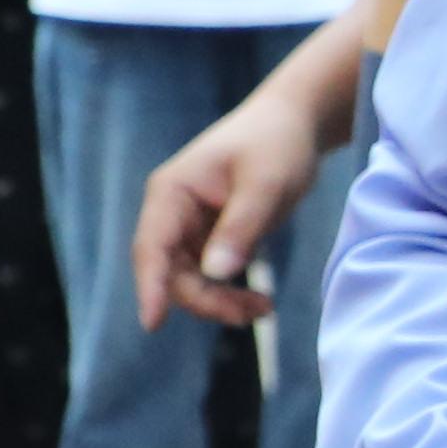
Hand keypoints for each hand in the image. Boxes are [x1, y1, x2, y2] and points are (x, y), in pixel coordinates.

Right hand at [133, 78, 326, 330]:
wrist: (295, 123)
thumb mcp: (266, 185)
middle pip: (171, 272)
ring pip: (189, 279)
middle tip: (254, 314)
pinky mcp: (208, 236)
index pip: (151, 247)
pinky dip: (229, 292)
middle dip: (206, 300)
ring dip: (219, 300)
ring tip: (263, 309)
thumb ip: (241, 228)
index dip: (151, 287)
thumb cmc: (278, 144)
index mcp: (171, 192)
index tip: (153, 324)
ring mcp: (188, 225)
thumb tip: (215, 274)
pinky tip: (259, 302)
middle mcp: (171, 211)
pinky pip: (208, 275)